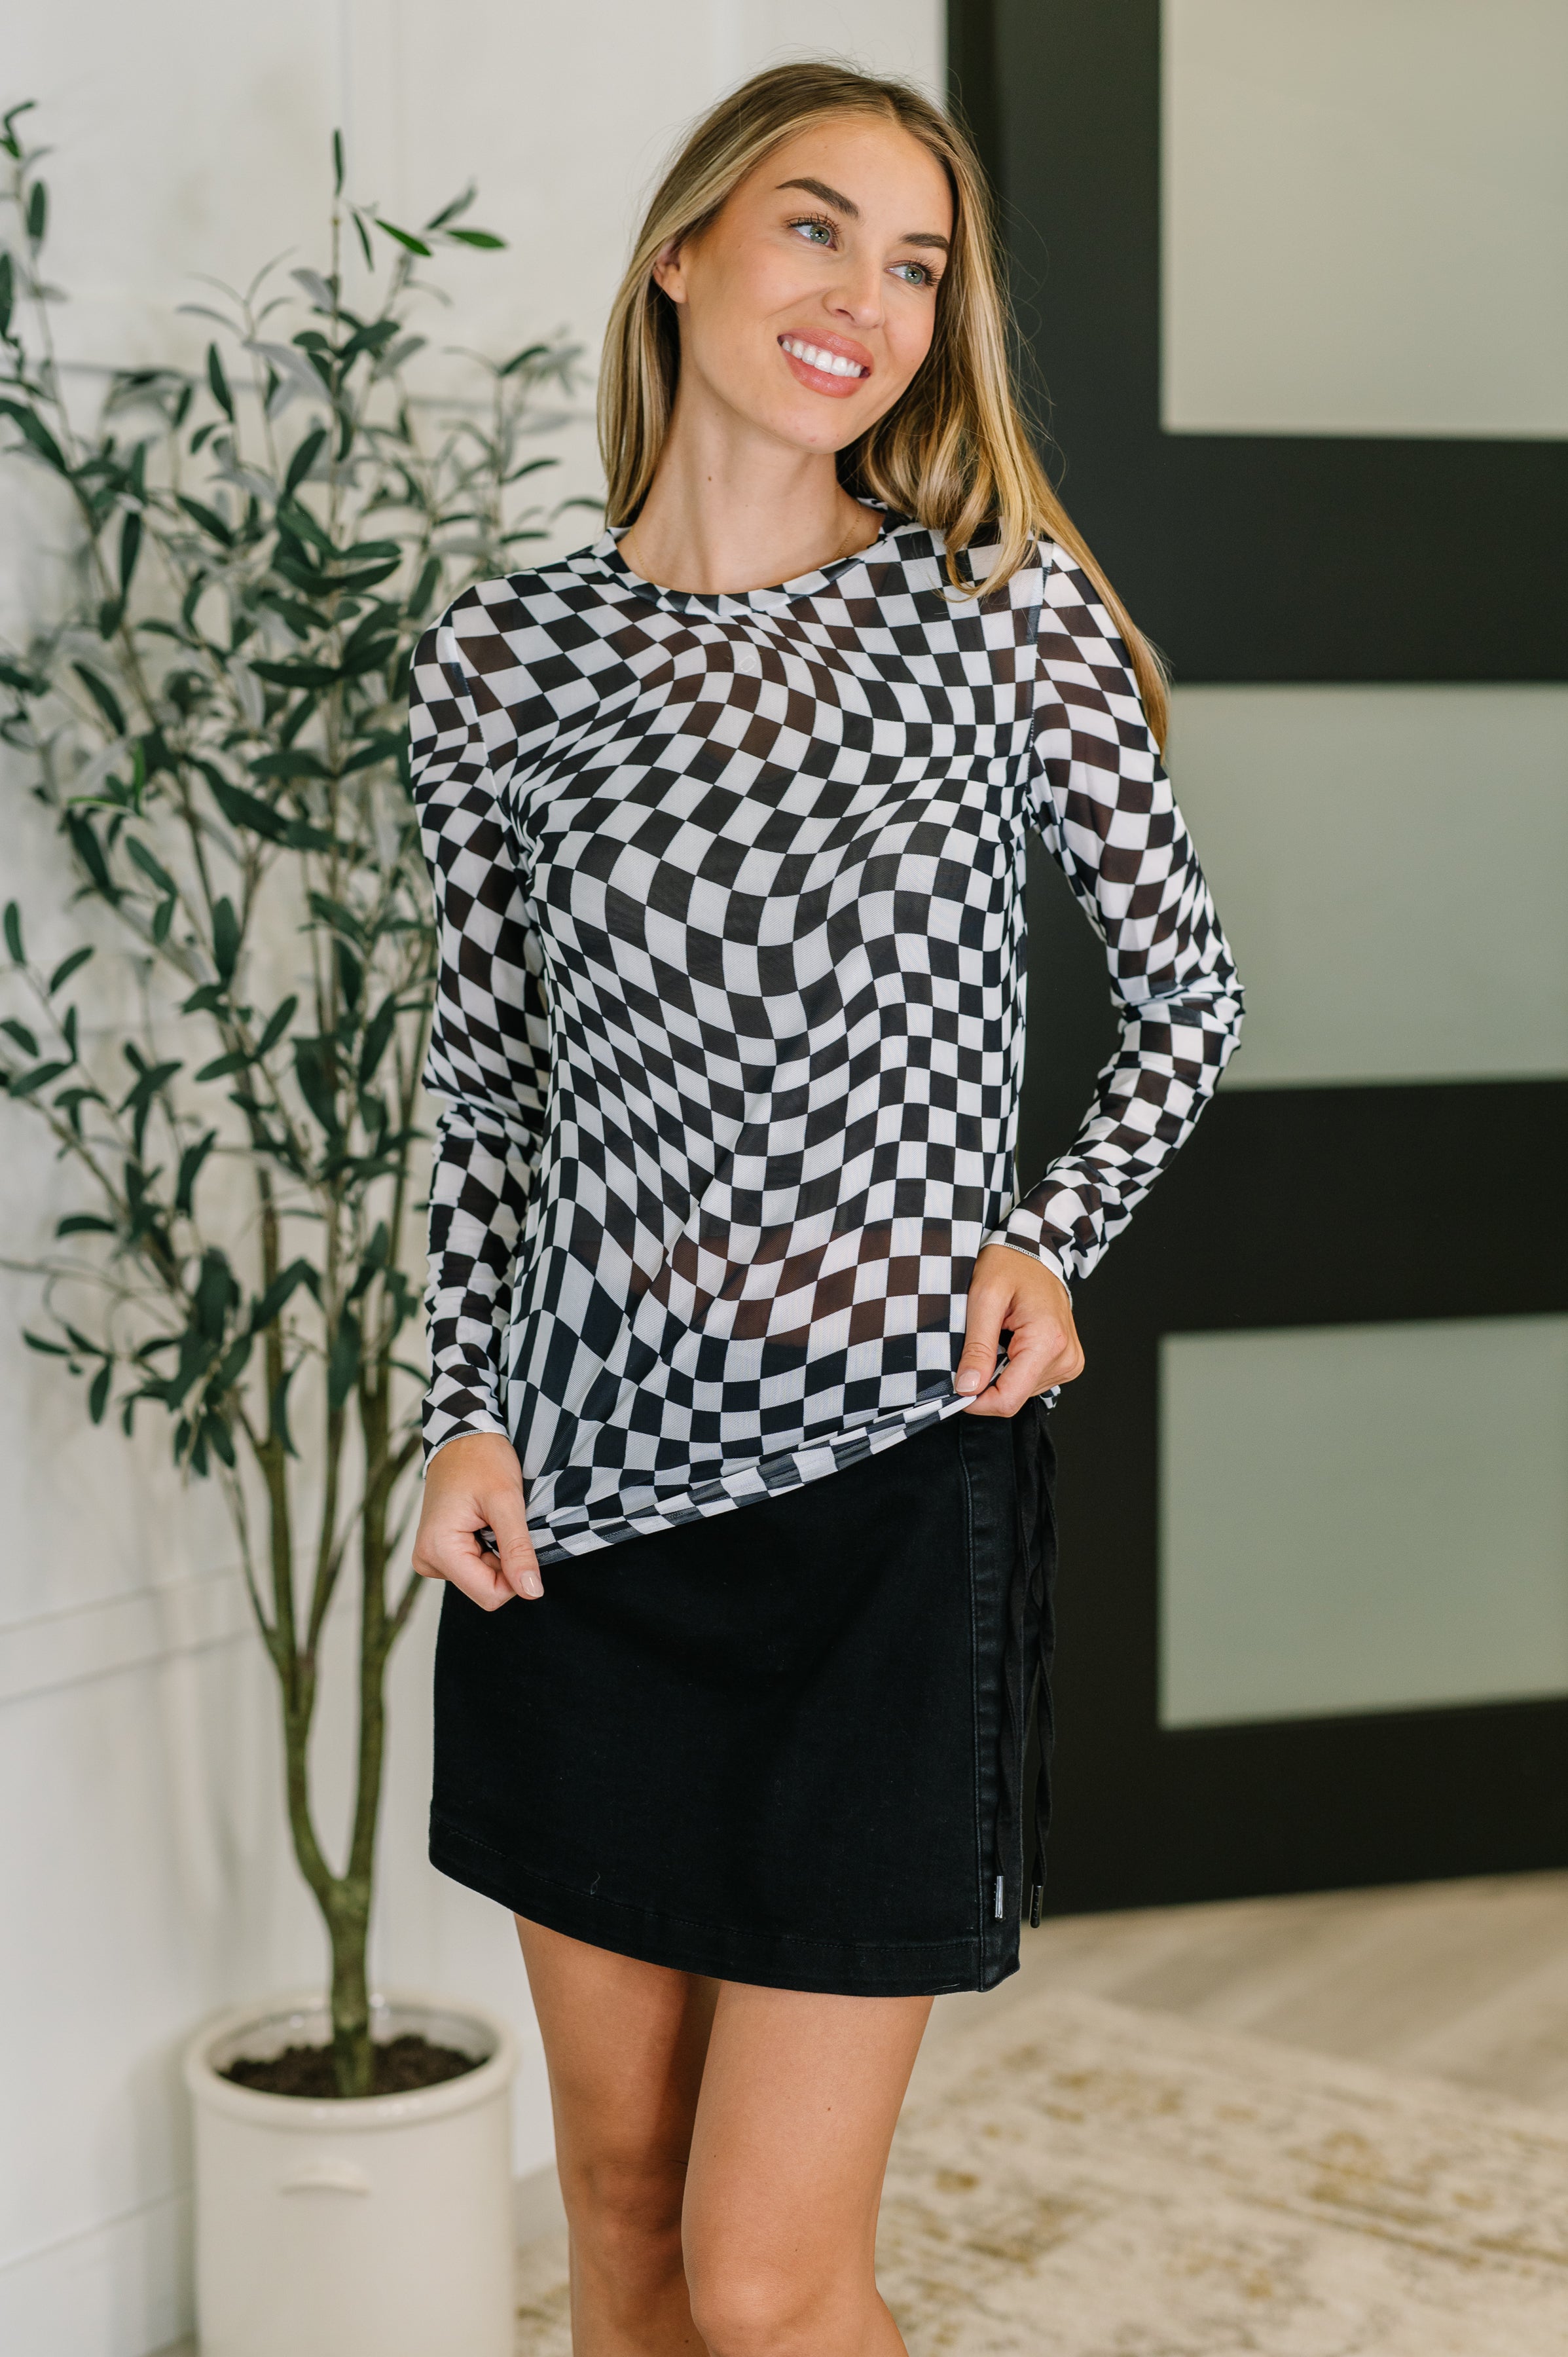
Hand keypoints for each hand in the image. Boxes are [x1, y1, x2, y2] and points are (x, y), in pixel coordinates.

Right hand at [411, 1431, 542, 1609]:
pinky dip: (487, 1550)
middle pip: (485, 1589)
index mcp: (438, 1550)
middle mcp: (427, 1560)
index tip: (517, 1538)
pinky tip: (482, 1524)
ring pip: (481, 1580)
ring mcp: (430, 1558)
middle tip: (501, 1523)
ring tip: (489, 1520)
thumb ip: (518, 1550)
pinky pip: (473, 1569)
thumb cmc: (483, 1461)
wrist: (463, 1439)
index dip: (515, 1575)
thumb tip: (532, 1592)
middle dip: (504, 1562)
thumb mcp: (507, 1503)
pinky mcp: (437, 1553)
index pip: (490, 1595)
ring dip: (496, 1554)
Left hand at [955, 1243, 1083, 1416]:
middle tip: (978, 1345)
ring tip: (998, 1336)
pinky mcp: (1066, 1362)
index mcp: (1048, 1341)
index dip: (976, 1401)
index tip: (957, 1385)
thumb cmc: (1009, 1265)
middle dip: (987, 1380)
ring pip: (1020, 1391)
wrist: (1034, 1252)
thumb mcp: (983, 1298)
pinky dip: (1012, 1367)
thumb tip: (967, 1387)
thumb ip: (977, 1346)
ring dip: (999, 1371)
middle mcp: (1065, 1357)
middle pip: (1013, 1397)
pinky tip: (1011, 1341)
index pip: (1009, 1399)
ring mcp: (1069, 1361)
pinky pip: (1029, 1381)